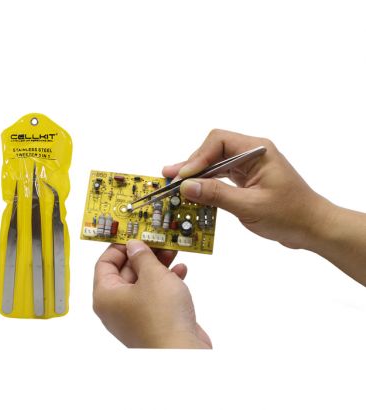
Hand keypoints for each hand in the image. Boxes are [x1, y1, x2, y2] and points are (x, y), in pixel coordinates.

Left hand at [93, 240, 211, 348]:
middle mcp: (117, 306)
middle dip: (144, 254)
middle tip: (157, 240)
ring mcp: (135, 314)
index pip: (104, 263)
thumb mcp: (152, 276)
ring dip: (158, 266)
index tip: (132, 233)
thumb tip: (134, 246)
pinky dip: (167, 281)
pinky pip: (155, 294)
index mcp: (106, 296)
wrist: (183, 352)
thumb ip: (143, 256)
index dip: (118, 246)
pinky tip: (180, 271)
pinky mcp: (152, 319)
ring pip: (143, 282)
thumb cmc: (162, 319)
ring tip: (171, 251)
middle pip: (126, 271)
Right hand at [163, 129, 332, 249]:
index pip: (218, 142)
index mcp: (257, 151)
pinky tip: (194, 191)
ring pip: (215, 164)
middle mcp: (251, 154)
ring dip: (196, 175)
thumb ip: (216, 194)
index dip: (197, 157)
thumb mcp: (250, 205)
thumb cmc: (290, 214)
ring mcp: (248, 167)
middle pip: (213, 150)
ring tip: (175, 183)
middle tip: (170, 177)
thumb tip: (186, 186)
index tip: (183, 176)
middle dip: (192, 165)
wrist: (312, 227)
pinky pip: (221, 177)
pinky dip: (206, 184)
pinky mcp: (246, 179)